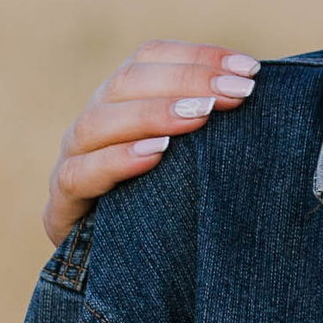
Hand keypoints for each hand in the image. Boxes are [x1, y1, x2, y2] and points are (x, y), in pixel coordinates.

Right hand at [42, 40, 258, 244]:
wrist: (110, 266)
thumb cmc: (166, 198)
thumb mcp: (190, 155)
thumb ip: (215, 120)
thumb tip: (261, 87)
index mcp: (122, 99)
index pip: (151, 57)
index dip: (198, 57)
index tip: (248, 69)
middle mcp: (94, 121)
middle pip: (126, 82)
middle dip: (187, 81)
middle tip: (236, 93)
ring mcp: (72, 160)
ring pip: (98, 123)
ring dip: (153, 114)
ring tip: (200, 117)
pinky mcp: (61, 205)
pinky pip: (78, 175)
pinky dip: (117, 161)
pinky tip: (155, 155)